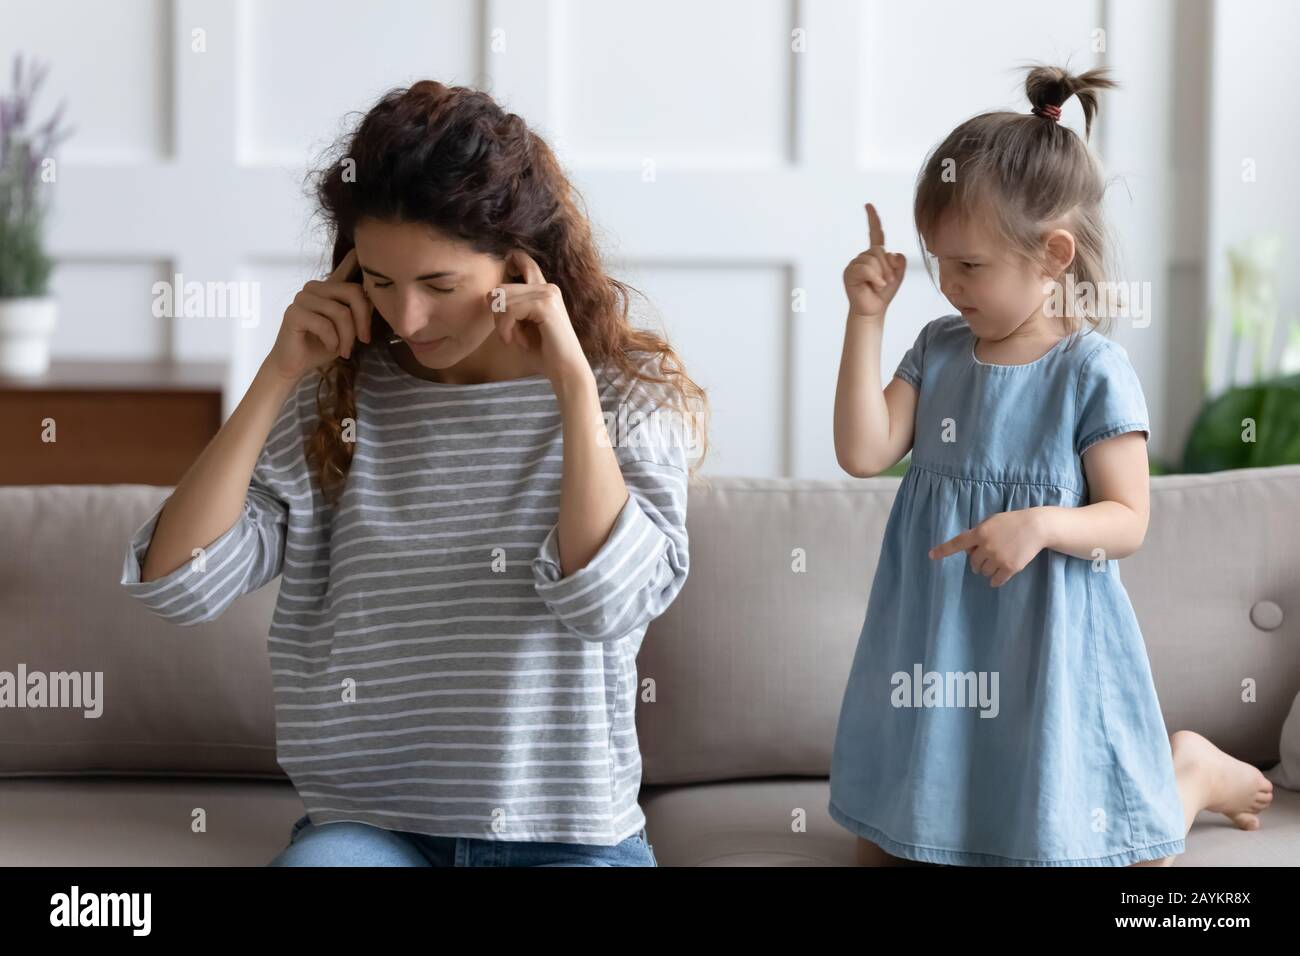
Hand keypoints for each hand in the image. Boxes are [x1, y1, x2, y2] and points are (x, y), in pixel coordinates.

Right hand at [265, 247, 372, 383]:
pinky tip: (330, 347)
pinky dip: (333, 340)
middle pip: (353, 293)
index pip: (346, 266)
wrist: (296, 364)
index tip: (364, 247)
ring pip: (340, 312)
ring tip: (345, 349)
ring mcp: (303, 297)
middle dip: (363, 320)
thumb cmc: (324, 345)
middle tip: (363, 340)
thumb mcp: (349, 328)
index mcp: (330, 288)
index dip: (357, 257)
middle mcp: (316, 287)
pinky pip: (324, 324)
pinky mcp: (293, 312)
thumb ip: (360, 310)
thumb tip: (377, 297)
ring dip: (347, 336)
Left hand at [489, 250, 589, 387]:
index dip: (510, 262)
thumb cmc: (543, 351)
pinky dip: (505, 327)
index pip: (525, 262)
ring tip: (511, 338)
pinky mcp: (545, 305)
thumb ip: (509, 308)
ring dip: (500, 323)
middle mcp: (548, 287)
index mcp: (543, 290)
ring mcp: (548, 294)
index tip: (502, 283)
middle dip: (496, 312)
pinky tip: (511, 340)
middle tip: (505, 332)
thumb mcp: (521, 326)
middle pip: (502, 287)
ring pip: (504, 298)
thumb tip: (489, 295)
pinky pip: (510, 310)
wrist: (565, 369)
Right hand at [843, 202, 905, 321]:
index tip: (868, 205)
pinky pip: (865, 268)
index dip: (873, 219)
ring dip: (882, 274)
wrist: (873, 310)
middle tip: (888, 281)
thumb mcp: (898, 275)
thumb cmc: (884, 293)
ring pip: (872, 259)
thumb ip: (899, 261)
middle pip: (879, 250)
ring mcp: (855, 264)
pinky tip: (875, 286)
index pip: (875, 233)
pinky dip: (874, 278)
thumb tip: (892, 254)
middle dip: (888, 267)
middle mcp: (863, 256)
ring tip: (880, 285)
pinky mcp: (849, 273)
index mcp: (875, 254)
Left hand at [928, 508, 1046, 587]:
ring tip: (998, 561)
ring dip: (987, 570)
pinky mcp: (1009, 568)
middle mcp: (986, 546)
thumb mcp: (991, 522)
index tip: (931, 556)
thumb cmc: (1012, 522)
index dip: (943, 550)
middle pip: (972, 563)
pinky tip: (999, 576)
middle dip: (977, 562)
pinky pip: (995, 581)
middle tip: (988, 556)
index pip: (957, 543)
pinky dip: (995, 581)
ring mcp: (997, 558)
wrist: (1036, 527)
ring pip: (983, 572)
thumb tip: (968, 550)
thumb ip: (979, 533)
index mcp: (979, 532)